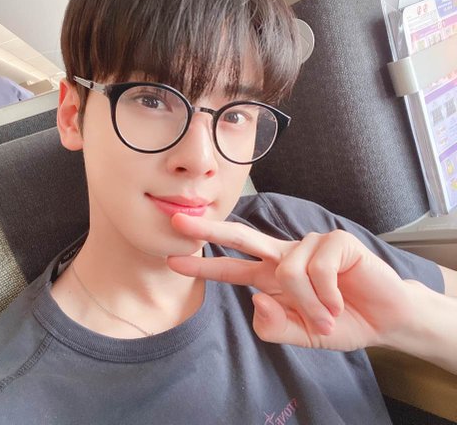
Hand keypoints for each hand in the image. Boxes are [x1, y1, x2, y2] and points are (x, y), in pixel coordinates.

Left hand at [167, 214, 414, 351]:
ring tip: (329, 314)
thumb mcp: (303, 335)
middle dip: (209, 230)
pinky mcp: (335, 241)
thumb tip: (256, 300)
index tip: (174, 259)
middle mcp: (286, 256)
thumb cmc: (342, 321)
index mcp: (273, 277)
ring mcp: (310, 245)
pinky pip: (317, 268)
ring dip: (309, 304)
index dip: (204, 265)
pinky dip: (327, 294)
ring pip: (287, 271)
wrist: (385, 319)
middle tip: (178, 224)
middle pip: (242, 238)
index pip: (232, 268)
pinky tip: (340, 297)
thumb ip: (275, 327)